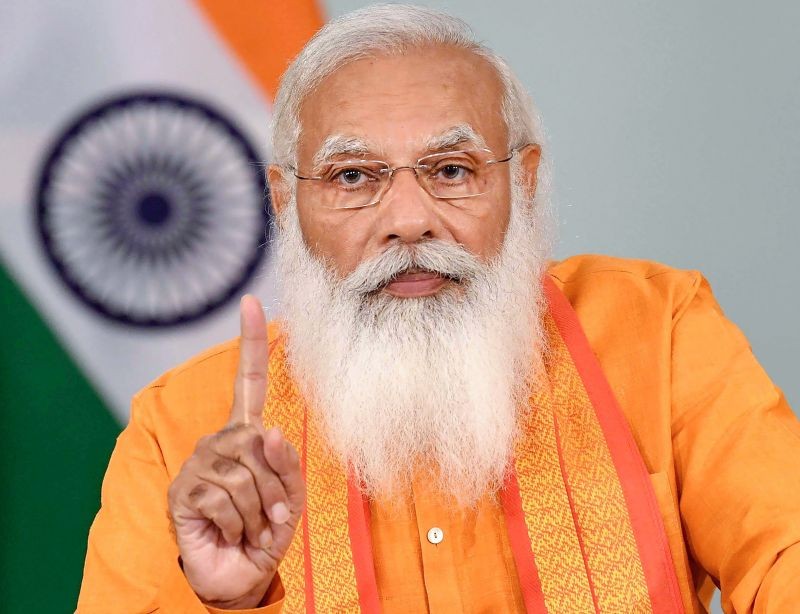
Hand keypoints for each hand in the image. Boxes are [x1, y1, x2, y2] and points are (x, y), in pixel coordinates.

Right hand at [167, 295, 305, 608]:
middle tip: (271, 515)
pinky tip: (230, 532)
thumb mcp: (291, 494)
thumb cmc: (267, 528)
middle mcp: (219, 441)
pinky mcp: (184, 490)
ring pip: (247, 476)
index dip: (251, 342)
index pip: (247, 381)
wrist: (239, 572)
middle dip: (278, 489)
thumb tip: (267, 430)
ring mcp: (199, 463)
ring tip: (251, 526)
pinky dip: (240, 525)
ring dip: (261, 512)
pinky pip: (226, 499)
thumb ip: (286, 461)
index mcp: (246, 434)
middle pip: (261, 444)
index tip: (251, 300)